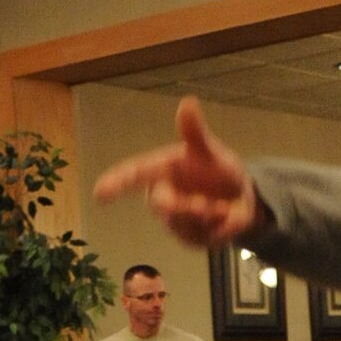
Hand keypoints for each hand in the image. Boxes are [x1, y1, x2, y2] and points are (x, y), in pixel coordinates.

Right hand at [94, 97, 262, 248]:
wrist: (240, 196)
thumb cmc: (218, 169)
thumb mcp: (210, 150)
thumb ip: (195, 132)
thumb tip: (188, 103)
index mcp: (160, 170)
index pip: (133, 175)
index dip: (116, 183)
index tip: (99, 194)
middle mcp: (161, 196)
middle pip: (162, 205)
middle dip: (187, 205)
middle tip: (208, 205)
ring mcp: (173, 220)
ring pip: (184, 224)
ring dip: (208, 216)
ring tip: (222, 206)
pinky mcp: (187, 238)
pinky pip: (200, 238)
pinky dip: (218, 228)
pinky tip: (223, 217)